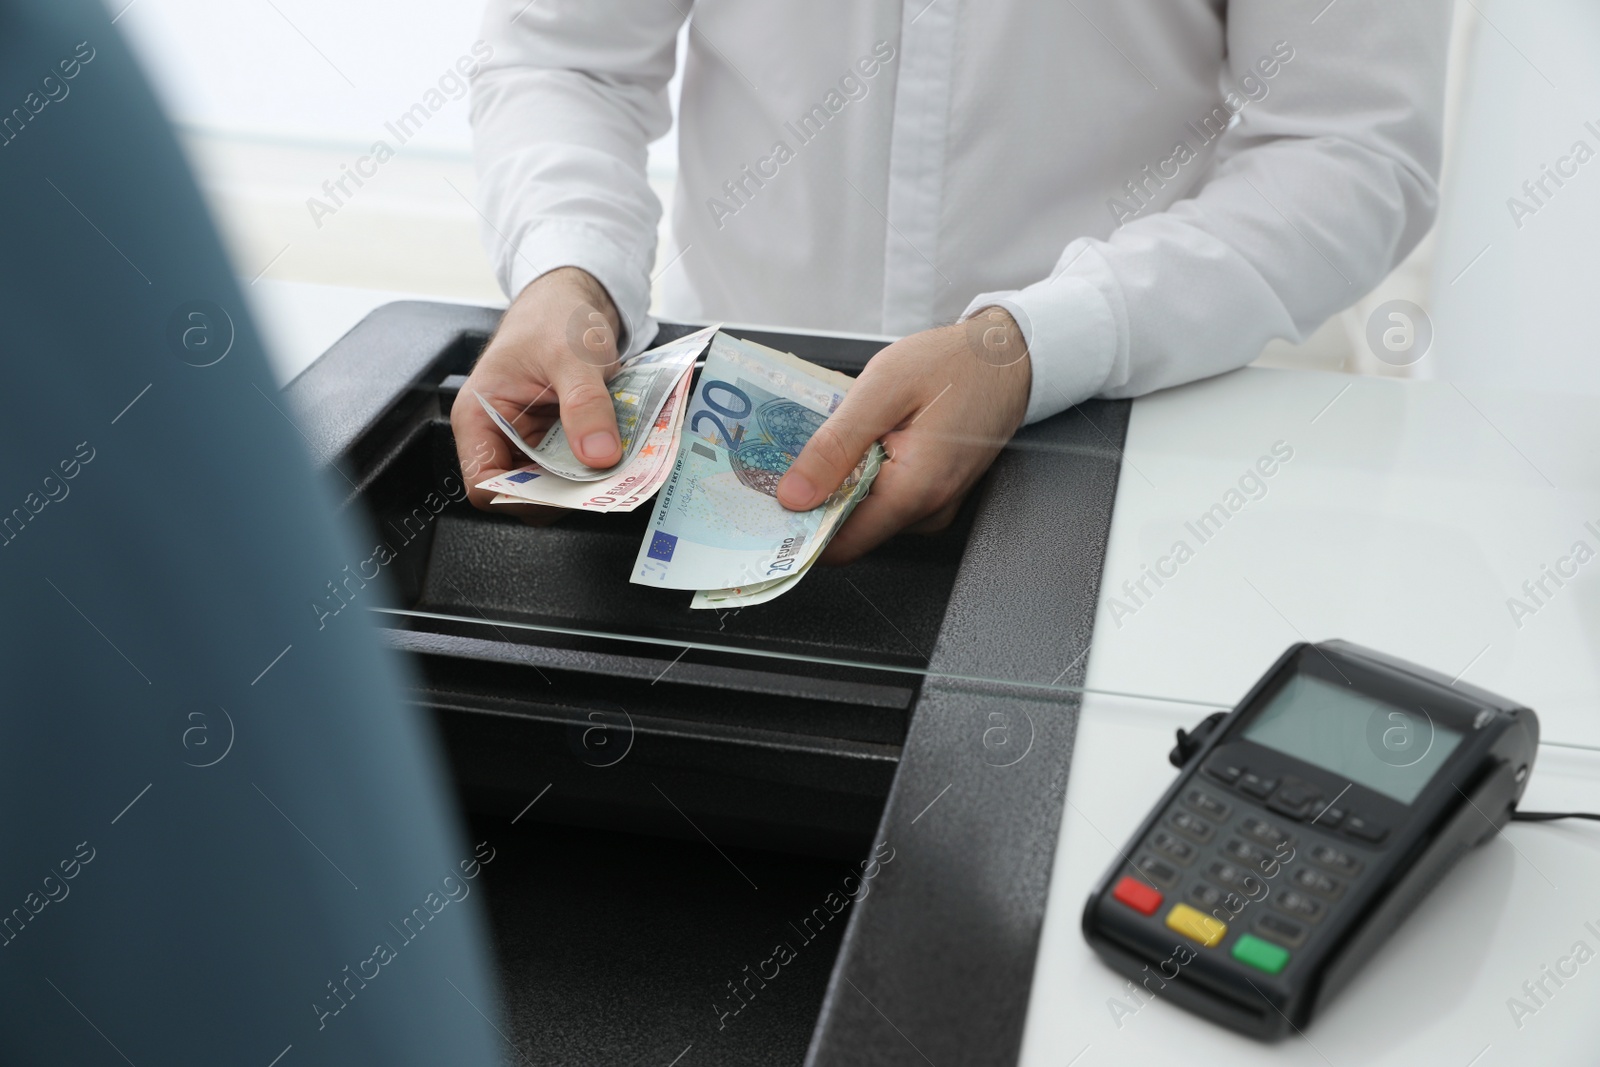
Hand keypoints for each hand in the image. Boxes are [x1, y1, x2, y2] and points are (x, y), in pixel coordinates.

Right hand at [450, 267, 624, 516]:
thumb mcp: (572, 355)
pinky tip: (616, 456)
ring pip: (551, 484)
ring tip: (616, 469)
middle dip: (561, 493)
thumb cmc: (554, 316)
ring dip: (583, 482)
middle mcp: (499, 434)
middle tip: (602, 484)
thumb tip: (598, 454)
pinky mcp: (556, 440)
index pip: (484, 484)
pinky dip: (594, 467)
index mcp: (479, 416)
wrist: (574, 298)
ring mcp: (529, 440)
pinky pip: (573, 467)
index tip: (565, 493)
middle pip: (521, 492)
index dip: (520, 498)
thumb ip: (585, 404)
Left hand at [775, 308, 1031, 563]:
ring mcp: (934, 504)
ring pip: (865, 510)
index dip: (797, 529)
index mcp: (914, 492)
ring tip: (824, 437)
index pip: (840, 546)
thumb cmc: (955, 364)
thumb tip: (794, 496)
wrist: (1009, 355)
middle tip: (782, 457)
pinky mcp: (935, 491)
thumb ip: (835, 446)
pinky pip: (885, 494)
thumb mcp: (883, 390)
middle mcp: (927, 510)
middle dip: (813, 496)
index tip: (762, 503)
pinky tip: (856, 437)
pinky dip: (862, 471)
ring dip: (838, 480)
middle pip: (849, 527)